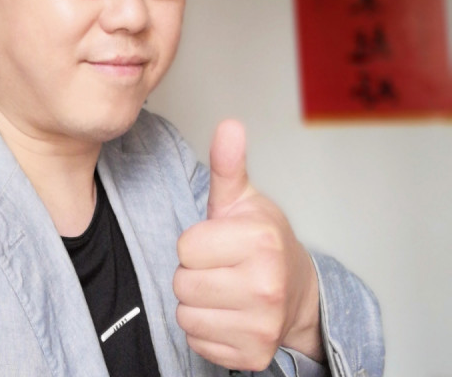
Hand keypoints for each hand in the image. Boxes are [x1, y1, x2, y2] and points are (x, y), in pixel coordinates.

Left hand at [173, 120, 323, 370]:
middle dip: (194, 272)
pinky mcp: (254, 356)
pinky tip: (227, 313)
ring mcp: (262, 325)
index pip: (185, 247)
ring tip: (223, 287)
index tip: (217, 240)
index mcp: (260, 240)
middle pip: (182, 282)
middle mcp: (265, 285)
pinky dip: (206, 330)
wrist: (298, 290)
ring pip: (186, 315)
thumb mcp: (242, 199)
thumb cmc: (262, 241)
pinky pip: (197, 342)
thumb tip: (229, 125)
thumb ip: (228, 164)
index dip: (195, 242)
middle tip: (220, 266)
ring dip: (196, 302)